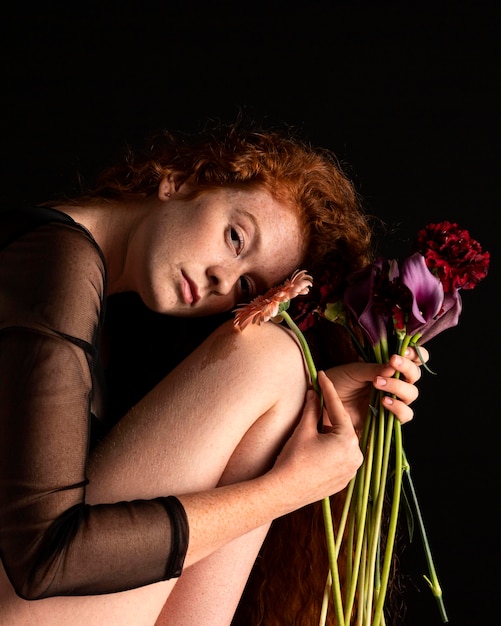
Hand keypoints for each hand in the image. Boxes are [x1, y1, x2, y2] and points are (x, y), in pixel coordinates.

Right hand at [272, 371, 362, 504]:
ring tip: (314, 429)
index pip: (337, 408)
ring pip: (342, 443)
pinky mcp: (345, 480)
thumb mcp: (303, 430)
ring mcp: (352, 470)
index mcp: (347, 440)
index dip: (328, 390)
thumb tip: (314, 392)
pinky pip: (341, 458)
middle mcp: (355, 455)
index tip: (322, 375)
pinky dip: (331, 450)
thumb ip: (312, 409)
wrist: (284, 492)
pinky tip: (317, 449)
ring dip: (331, 433)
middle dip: (329, 414)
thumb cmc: (293, 460)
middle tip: (316, 400)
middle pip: (342, 426)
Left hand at [325, 346, 428, 430]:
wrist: (323, 402)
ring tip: (378, 383)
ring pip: (411, 394)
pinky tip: (384, 401)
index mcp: (389, 368)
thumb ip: (374, 369)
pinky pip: (404, 415)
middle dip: (406, 368)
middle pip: (414, 376)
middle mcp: (394, 383)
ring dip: (399, 387)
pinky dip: (398, 408)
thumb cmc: (338, 382)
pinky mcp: (388, 418)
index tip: (403, 352)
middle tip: (392, 362)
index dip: (415, 355)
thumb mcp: (354, 371)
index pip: (413, 360)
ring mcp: (393, 400)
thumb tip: (393, 366)